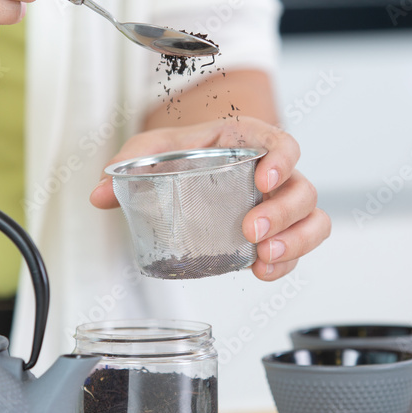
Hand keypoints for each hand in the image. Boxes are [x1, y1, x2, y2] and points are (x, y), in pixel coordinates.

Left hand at [90, 118, 330, 280]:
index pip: (282, 142)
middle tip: (252, 232)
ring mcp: (279, 202)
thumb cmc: (181, 151)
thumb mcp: (152, 149)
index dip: (282, 159)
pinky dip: (287, 262)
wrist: (190, 161)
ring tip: (264, 258)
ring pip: (312, 218)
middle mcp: (272, 171)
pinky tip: (262, 272)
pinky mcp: (278, 230)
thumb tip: (98, 193)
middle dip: (284, 213)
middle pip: (303, 187)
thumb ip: (128, 166)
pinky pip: (299, 245)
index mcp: (248, 140)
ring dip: (295, 241)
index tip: (264, 178)